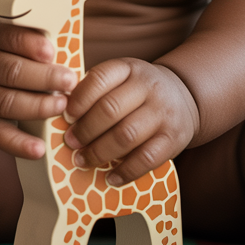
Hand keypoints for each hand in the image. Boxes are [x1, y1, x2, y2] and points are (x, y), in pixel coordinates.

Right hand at [0, 21, 76, 158]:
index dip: (30, 44)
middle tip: (70, 81)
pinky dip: (18, 144)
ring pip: (5, 103)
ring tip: (62, 107)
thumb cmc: (12, 52)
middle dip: (43, 78)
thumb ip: (41, 40)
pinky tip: (39, 149)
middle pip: (10, 71)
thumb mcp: (20, 36)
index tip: (52, 52)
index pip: (9, 36)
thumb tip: (73, 50)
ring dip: (36, 107)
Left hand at [62, 59, 198, 185]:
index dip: (79, 99)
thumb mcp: (121, 77)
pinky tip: (110, 176)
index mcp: (129, 68)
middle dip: (85, 130)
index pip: (100, 78)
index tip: (66, 115)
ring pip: (125, 136)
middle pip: (110, 110)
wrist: (184, 97)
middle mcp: (149, 87)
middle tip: (70, 142)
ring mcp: (163, 113)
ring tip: (82, 160)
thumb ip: (96, 89)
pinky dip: (125, 171)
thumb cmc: (139, 91)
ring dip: (98, 152)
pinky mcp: (173, 139)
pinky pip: (146, 159)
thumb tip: (60, 109)